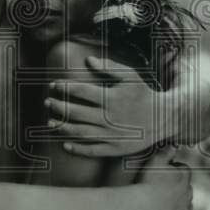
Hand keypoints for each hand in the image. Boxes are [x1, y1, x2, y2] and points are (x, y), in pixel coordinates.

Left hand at [45, 56, 175, 157]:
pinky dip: (77, 149)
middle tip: (47, 102)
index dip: (64, 87)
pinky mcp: (115, 148)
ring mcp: (111, 134)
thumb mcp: (130, 77)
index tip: (53, 85)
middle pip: (76, 112)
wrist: (162, 118)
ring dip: (62, 128)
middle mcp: (109, 117)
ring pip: (80, 132)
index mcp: (111, 98)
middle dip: (58, 107)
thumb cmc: (143, 94)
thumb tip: (88, 60)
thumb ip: (109, 67)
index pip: (81, 91)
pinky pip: (92, 150)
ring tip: (50, 123)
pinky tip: (65, 145)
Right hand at [137, 147, 193, 209]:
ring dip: (180, 204)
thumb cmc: (148, 183)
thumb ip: (165, 152)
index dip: (174, 170)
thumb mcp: (154, 161)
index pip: (183, 169)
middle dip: (178, 188)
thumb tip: (174, 145)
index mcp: (184, 176)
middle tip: (161, 189)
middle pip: (186, 187)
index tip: (163, 172)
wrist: (145, 208)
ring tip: (167, 205)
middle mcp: (188, 193)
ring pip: (188, 205)